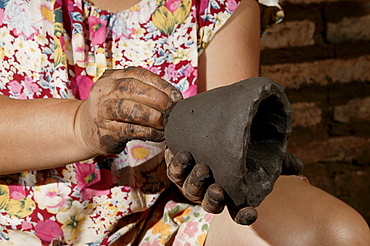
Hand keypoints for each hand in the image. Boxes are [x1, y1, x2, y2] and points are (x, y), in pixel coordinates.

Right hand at [75, 67, 182, 155]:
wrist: (84, 129)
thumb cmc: (111, 109)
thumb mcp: (121, 92)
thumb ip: (143, 90)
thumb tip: (174, 98)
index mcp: (112, 77)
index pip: (140, 74)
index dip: (161, 85)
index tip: (176, 96)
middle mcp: (104, 91)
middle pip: (133, 89)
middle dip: (157, 99)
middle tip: (172, 109)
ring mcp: (103, 111)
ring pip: (130, 110)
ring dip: (153, 116)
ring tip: (166, 122)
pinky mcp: (106, 131)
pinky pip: (131, 130)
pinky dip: (149, 132)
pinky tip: (159, 134)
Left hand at [165, 149, 302, 224]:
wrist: (211, 134)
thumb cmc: (239, 149)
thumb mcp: (260, 154)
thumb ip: (277, 161)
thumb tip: (298, 166)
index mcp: (231, 194)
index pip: (238, 212)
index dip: (244, 215)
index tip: (250, 213)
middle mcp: (210, 191)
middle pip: (211, 203)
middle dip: (214, 199)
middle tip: (218, 189)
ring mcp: (193, 182)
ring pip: (190, 190)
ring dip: (195, 182)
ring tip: (201, 168)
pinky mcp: (178, 168)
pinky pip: (174, 172)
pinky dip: (177, 165)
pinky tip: (183, 154)